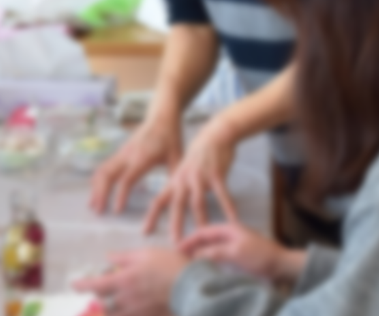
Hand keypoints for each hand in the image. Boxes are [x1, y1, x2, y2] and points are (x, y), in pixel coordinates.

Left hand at [74, 248, 187, 315]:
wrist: (191, 287)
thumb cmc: (168, 265)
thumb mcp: (145, 254)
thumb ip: (124, 258)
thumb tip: (109, 259)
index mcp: (123, 280)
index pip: (95, 285)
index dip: (82, 285)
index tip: (74, 284)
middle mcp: (126, 300)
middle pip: (103, 303)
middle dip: (97, 297)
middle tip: (98, 289)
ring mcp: (137, 312)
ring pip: (115, 314)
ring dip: (109, 308)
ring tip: (112, 300)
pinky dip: (125, 312)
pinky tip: (130, 306)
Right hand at [90, 120, 182, 214]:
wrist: (161, 117)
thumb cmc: (171, 138)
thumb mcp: (177, 158)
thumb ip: (175, 179)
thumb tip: (177, 200)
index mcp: (142, 158)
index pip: (126, 179)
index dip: (120, 196)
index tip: (116, 211)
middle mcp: (128, 155)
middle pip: (107, 175)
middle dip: (100, 194)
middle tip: (98, 212)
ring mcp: (122, 152)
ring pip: (103, 170)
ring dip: (96, 187)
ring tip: (93, 205)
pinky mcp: (120, 152)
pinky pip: (105, 166)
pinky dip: (98, 179)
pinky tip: (96, 191)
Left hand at [144, 115, 237, 240]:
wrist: (214, 134)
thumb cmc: (199, 154)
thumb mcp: (184, 169)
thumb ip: (180, 185)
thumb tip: (176, 202)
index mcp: (175, 180)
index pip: (158, 201)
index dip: (151, 217)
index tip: (145, 232)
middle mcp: (184, 180)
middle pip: (176, 205)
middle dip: (175, 225)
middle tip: (176, 244)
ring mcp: (199, 177)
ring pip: (198, 202)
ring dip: (201, 220)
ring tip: (203, 237)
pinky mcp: (216, 174)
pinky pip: (222, 194)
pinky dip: (228, 207)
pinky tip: (233, 219)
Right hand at [180, 223, 306, 284]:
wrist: (283, 266)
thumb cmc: (261, 256)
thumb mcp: (237, 253)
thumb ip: (215, 252)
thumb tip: (195, 255)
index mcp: (228, 228)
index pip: (202, 232)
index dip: (189, 240)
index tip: (176, 249)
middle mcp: (228, 235)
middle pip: (204, 240)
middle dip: (191, 247)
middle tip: (178, 258)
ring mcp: (233, 246)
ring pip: (210, 249)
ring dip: (199, 255)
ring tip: (186, 264)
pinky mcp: (237, 257)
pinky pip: (218, 257)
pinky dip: (208, 261)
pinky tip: (203, 269)